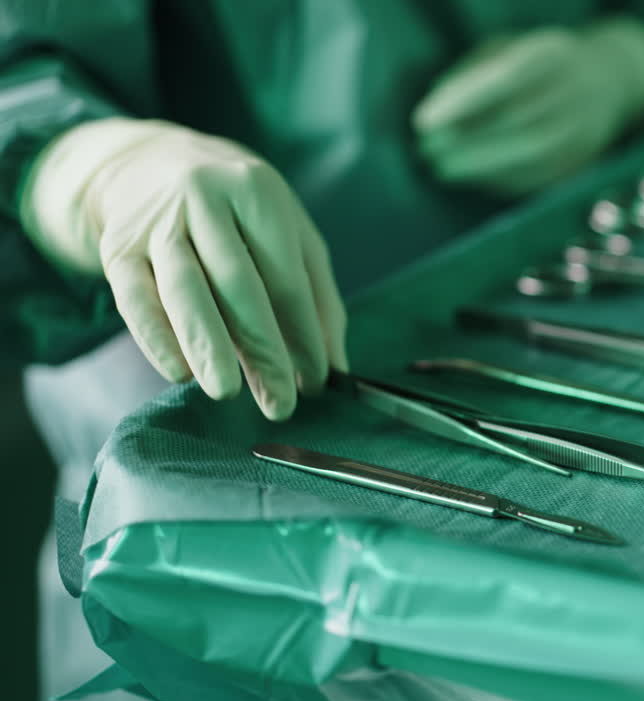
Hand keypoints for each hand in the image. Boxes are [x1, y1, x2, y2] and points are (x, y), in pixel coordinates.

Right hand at [21, 118, 347, 419]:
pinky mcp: (117, 247)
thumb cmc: (238, 209)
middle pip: (238, 283)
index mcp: (256, 191)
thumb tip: (335, 366)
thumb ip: (317, 296)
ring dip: (208, 346)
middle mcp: (204, 199)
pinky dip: (157, 338)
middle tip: (279, 404)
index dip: (303, 333)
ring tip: (227, 392)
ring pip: (185, 290)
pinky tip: (178, 372)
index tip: (315, 382)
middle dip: (263, 349)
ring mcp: (156, 221)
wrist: (148, 162)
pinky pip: (135, 299)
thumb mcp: (289, 233)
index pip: (286, 275)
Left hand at [413, 17, 643, 194]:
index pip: (503, 77)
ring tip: (445, 168)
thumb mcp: (505, 51)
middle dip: (466, 142)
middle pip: (518, 121)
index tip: (422, 122)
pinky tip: (476, 178)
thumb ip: (471, 75)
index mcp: (553, 53)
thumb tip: (435, 112)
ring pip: (531, 155)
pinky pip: (541, 177)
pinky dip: (502, 181)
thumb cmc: (538, 66)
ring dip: (480, 167)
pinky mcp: (585, 161)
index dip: (461, 102)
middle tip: (428, 152)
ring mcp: (586, 128)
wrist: (607, 82)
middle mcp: (577, 89)